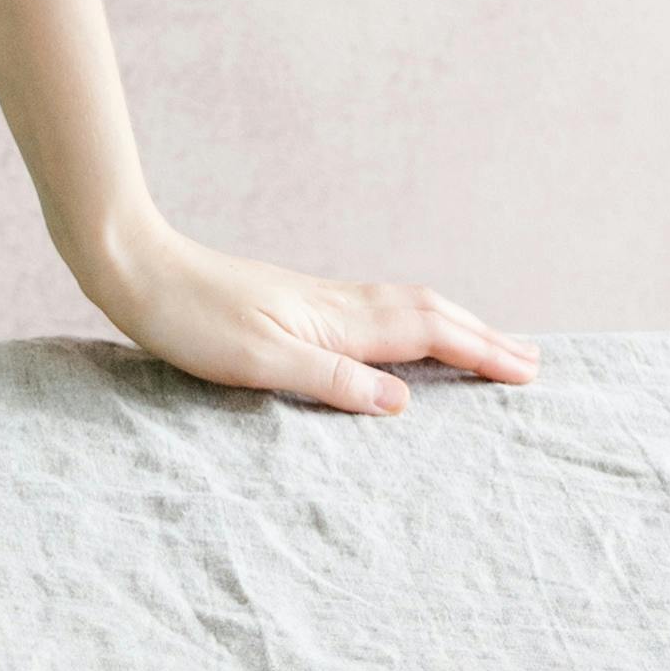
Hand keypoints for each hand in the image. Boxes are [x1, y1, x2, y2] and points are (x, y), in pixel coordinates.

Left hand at [77, 212, 537, 417]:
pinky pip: (376, 311)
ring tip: (486, 343)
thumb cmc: (188, 319)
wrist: (137, 267)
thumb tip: (404, 403)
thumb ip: (331, 382)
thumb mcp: (258, 362)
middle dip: (482, 336)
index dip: (481, 353)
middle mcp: (336, 304)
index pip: (428, 335)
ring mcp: (317, 299)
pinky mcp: (296, 303)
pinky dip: (413, 322)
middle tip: (531, 361)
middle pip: (429, 314)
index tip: (529, 373)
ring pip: (405, 307)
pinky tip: (401, 334)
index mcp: (336, 322)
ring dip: (453, 325)